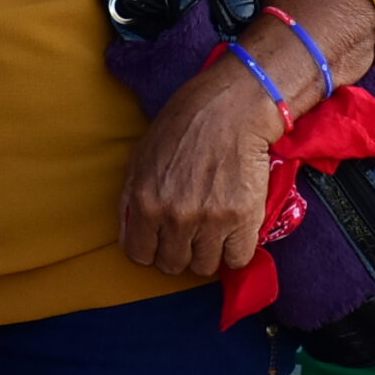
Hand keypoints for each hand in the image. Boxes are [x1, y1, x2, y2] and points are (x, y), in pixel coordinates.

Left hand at [119, 61, 283, 276]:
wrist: (233, 107)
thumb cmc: (185, 124)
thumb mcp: (142, 156)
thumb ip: (132, 198)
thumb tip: (131, 232)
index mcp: (145, 203)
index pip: (140, 255)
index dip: (151, 249)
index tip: (163, 240)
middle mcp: (175, 217)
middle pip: (172, 265)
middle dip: (179, 251)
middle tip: (191, 232)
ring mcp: (210, 220)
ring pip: (204, 266)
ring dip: (208, 252)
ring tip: (214, 230)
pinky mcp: (243, 218)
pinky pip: (238, 259)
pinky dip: (236, 250)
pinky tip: (235, 232)